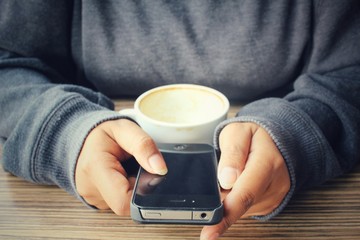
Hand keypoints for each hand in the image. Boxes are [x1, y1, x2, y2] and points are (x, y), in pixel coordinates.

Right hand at [75, 119, 167, 214]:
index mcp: (95, 168)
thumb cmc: (104, 134)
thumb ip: (144, 145)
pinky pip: (119, 201)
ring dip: (133, 188)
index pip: (123, 202)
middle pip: (127, 204)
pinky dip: (126, 190)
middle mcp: (90, 187)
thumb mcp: (126, 128)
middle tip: (136, 167)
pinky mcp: (97, 202)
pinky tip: (123, 176)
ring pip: (125, 203)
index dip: (143, 193)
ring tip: (127, 169)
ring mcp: (92, 197)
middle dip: (139, 187)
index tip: (147, 175)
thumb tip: (160, 168)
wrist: (84, 139)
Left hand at [201, 122, 289, 239]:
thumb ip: (232, 153)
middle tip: (206, 199)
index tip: (209, 231)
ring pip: (242, 209)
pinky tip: (234, 186)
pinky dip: (234, 200)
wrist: (275, 140)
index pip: (245, 193)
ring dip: (228, 199)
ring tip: (228, 178)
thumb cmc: (254, 136)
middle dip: (220, 206)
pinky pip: (245, 209)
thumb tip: (226, 179)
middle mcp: (275, 183)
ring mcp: (274, 195)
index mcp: (267, 162)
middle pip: (242, 205)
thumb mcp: (238, 132)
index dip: (225, 215)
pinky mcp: (270, 203)